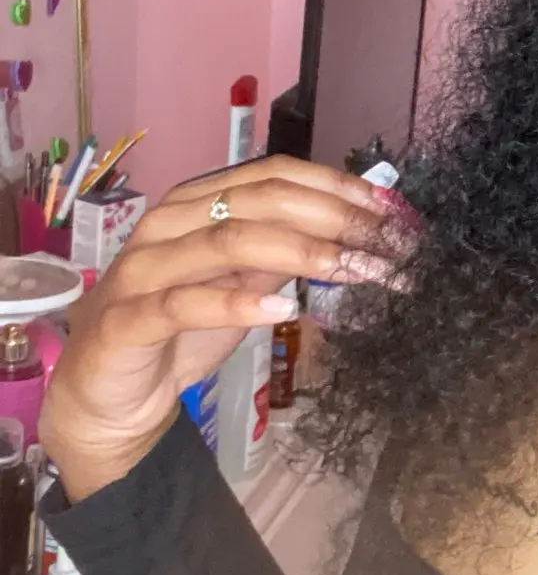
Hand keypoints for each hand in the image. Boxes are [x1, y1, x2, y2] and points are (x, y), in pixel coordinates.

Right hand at [39, 158, 395, 500]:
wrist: (110, 397)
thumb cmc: (180, 333)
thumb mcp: (243, 288)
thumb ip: (284, 258)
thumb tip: (353, 235)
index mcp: (194, 204)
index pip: (272, 176)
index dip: (336, 187)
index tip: (391, 211)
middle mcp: (167, 225)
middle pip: (259, 202)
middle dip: (333, 219)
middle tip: (386, 245)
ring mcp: (143, 269)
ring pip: (228, 241)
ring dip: (303, 253)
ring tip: (352, 269)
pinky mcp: (127, 320)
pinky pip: (186, 303)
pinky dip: (239, 304)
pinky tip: (284, 312)